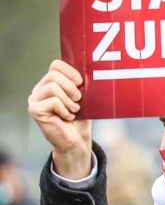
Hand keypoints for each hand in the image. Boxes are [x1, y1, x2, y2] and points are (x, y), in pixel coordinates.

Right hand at [28, 60, 92, 179]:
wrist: (77, 139)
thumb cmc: (81, 117)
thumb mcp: (84, 96)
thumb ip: (80, 84)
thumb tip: (90, 70)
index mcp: (51, 83)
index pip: (56, 65)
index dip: (70, 71)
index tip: (81, 82)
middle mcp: (40, 89)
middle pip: (54, 75)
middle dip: (71, 86)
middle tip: (79, 99)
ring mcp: (35, 99)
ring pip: (53, 87)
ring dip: (69, 100)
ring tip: (74, 110)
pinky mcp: (34, 110)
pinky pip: (52, 101)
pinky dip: (64, 109)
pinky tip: (67, 117)